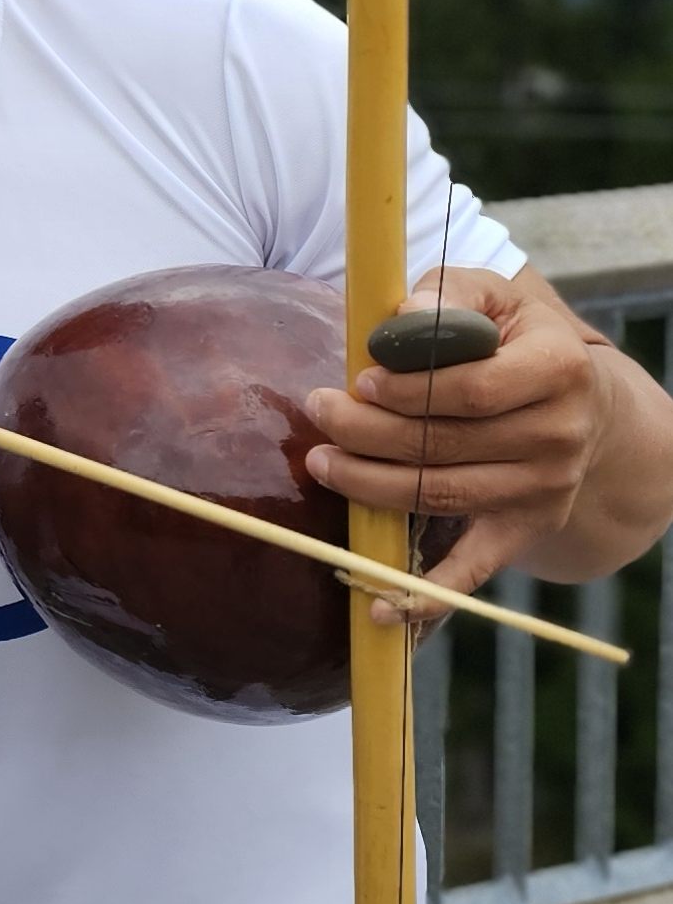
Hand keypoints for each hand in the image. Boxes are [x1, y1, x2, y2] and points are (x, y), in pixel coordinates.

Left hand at [305, 267, 607, 623]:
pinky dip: (425, 593)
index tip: (358, 380)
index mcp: (558, 370)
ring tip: (320, 462)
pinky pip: (473, 567)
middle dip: (368, 432)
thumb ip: (445, 298)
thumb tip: (399, 320)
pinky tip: (377, 605)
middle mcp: (561, 436)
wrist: (584, 402)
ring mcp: (545, 488)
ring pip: (442, 496)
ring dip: (370, 486)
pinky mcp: (525, 527)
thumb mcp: (491, 298)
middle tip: (319, 411)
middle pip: (445, 445)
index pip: (471, 390)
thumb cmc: (512, 339)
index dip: (406, 389)